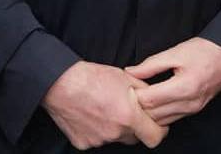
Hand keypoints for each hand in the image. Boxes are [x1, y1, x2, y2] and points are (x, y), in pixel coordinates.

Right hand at [42, 61, 167, 149]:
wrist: (61, 83)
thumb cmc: (91, 77)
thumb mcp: (125, 77)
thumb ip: (143, 90)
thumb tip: (153, 98)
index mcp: (128, 116)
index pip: (155, 137)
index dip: (159, 131)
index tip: (156, 125)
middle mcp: (115, 132)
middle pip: (134, 137)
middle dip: (134, 127)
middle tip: (125, 110)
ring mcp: (98, 140)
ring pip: (115, 138)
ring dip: (115, 128)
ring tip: (104, 108)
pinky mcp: (84, 144)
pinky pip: (98, 140)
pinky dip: (98, 130)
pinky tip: (92, 114)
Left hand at [126, 37, 220, 126]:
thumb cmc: (205, 50)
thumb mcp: (176, 52)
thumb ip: (151, 64)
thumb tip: (130, 72)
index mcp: (184, 87)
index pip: (149, 100)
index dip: (134, 94)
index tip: (126, 85)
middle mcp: (189, 103)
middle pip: (153, 115)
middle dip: (138, 105)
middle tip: (128, 92)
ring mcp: (193, 109)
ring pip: (161, 121)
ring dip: (148, 112)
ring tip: (139, 96)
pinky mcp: (195, 110)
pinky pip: (171, 119)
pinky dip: (159, 113)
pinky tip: (153, 101)